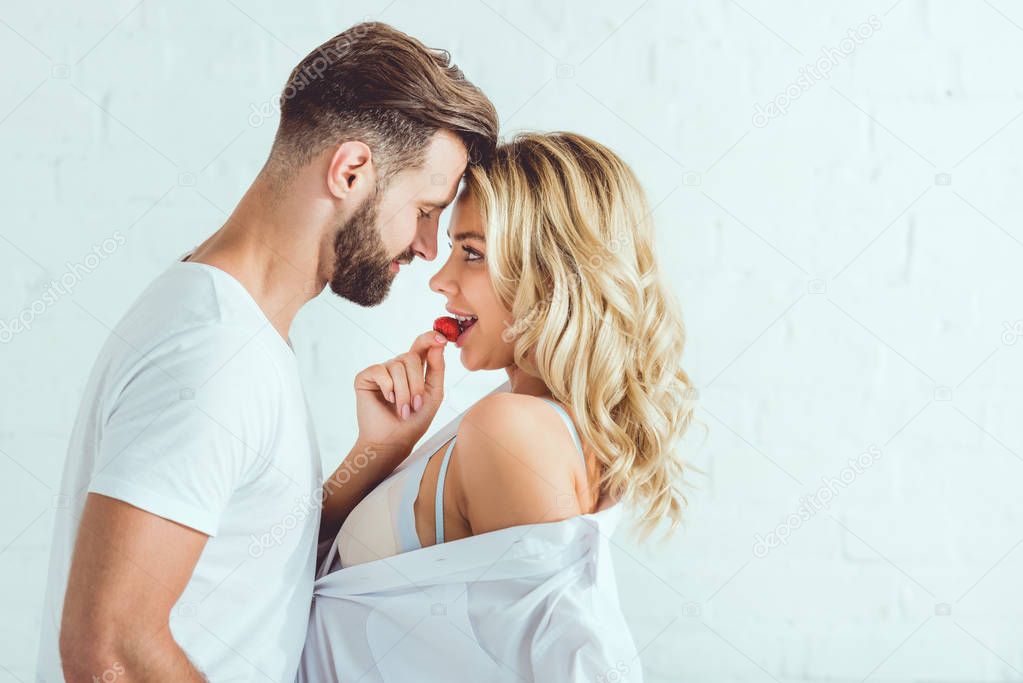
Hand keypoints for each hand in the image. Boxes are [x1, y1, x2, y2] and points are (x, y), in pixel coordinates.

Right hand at [353, 330, 446, 455]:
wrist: (393, 441)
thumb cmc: (414, 421)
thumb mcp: (434, 394)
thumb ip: (437, 368)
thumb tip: (439, 344)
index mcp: (415, 369)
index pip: (422, 345)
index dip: (430, 338)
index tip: (441, 339)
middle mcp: (397, 367)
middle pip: (411, 357)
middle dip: (416, 383)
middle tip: (415, 405)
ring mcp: (381, 371)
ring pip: (397, 366)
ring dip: (403, 392)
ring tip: (403, 410)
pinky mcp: (366, 377)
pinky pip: (380, 371)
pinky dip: (387, 387)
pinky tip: (387, 399)